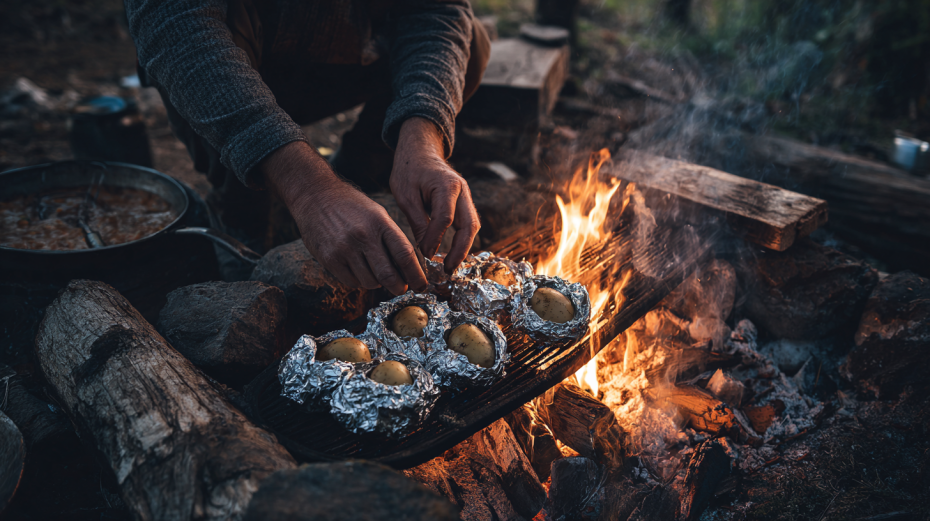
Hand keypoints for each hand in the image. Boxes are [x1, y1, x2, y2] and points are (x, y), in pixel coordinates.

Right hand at [262, 141, 427, 294]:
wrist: (315, 195)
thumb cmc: (351, 205)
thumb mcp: (377, 213)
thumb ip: (392, 238)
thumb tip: (408, 267)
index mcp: (380, 223)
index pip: (405, 255)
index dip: (416, 275)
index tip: (422, 285)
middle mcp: (363, 236)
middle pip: (388, 275)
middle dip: (399, 287)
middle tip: (402, 288)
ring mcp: (345, 249)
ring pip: (370, 282)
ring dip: (377, 283)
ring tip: (376, 272)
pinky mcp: (329, 258)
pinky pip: (352, 282)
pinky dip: (360, 281)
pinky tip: (360, 270)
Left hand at [390, 117, 479, 272]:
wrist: (419, 152)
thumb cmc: (409, 170)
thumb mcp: (406, 195)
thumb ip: (417, 222)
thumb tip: (425, 250)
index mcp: (447, 185)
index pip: (445, 218)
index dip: (436, 239)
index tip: (425, 255)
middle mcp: (462, 191)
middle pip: (469, 225)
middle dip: (461, 250)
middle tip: (447, 269)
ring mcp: (466, 196)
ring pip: (472, 226)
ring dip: (464, 247)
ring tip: (450, 266)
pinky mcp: (464, 202)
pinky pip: (468, 223)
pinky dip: (462, 240)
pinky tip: (452, 254)